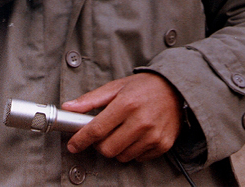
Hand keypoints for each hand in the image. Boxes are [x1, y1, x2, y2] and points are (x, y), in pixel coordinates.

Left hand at [62, 74, 182, 162]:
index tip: (73, 145)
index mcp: (127, 103)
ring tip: (122, 131)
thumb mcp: (116, 86)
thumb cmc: (144, 86)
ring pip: (122, 156)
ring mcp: (153, 135)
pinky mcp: (162, 144)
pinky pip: (138, 158)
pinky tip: (136, 135)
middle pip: (108, 148)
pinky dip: (132, 150)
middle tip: (103, 134)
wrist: (175, 88)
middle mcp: (141, 121)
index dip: (81, 139)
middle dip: (100, 144)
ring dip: (116, 148)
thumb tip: (69, 107)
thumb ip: (91, 99)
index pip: (97, 129)